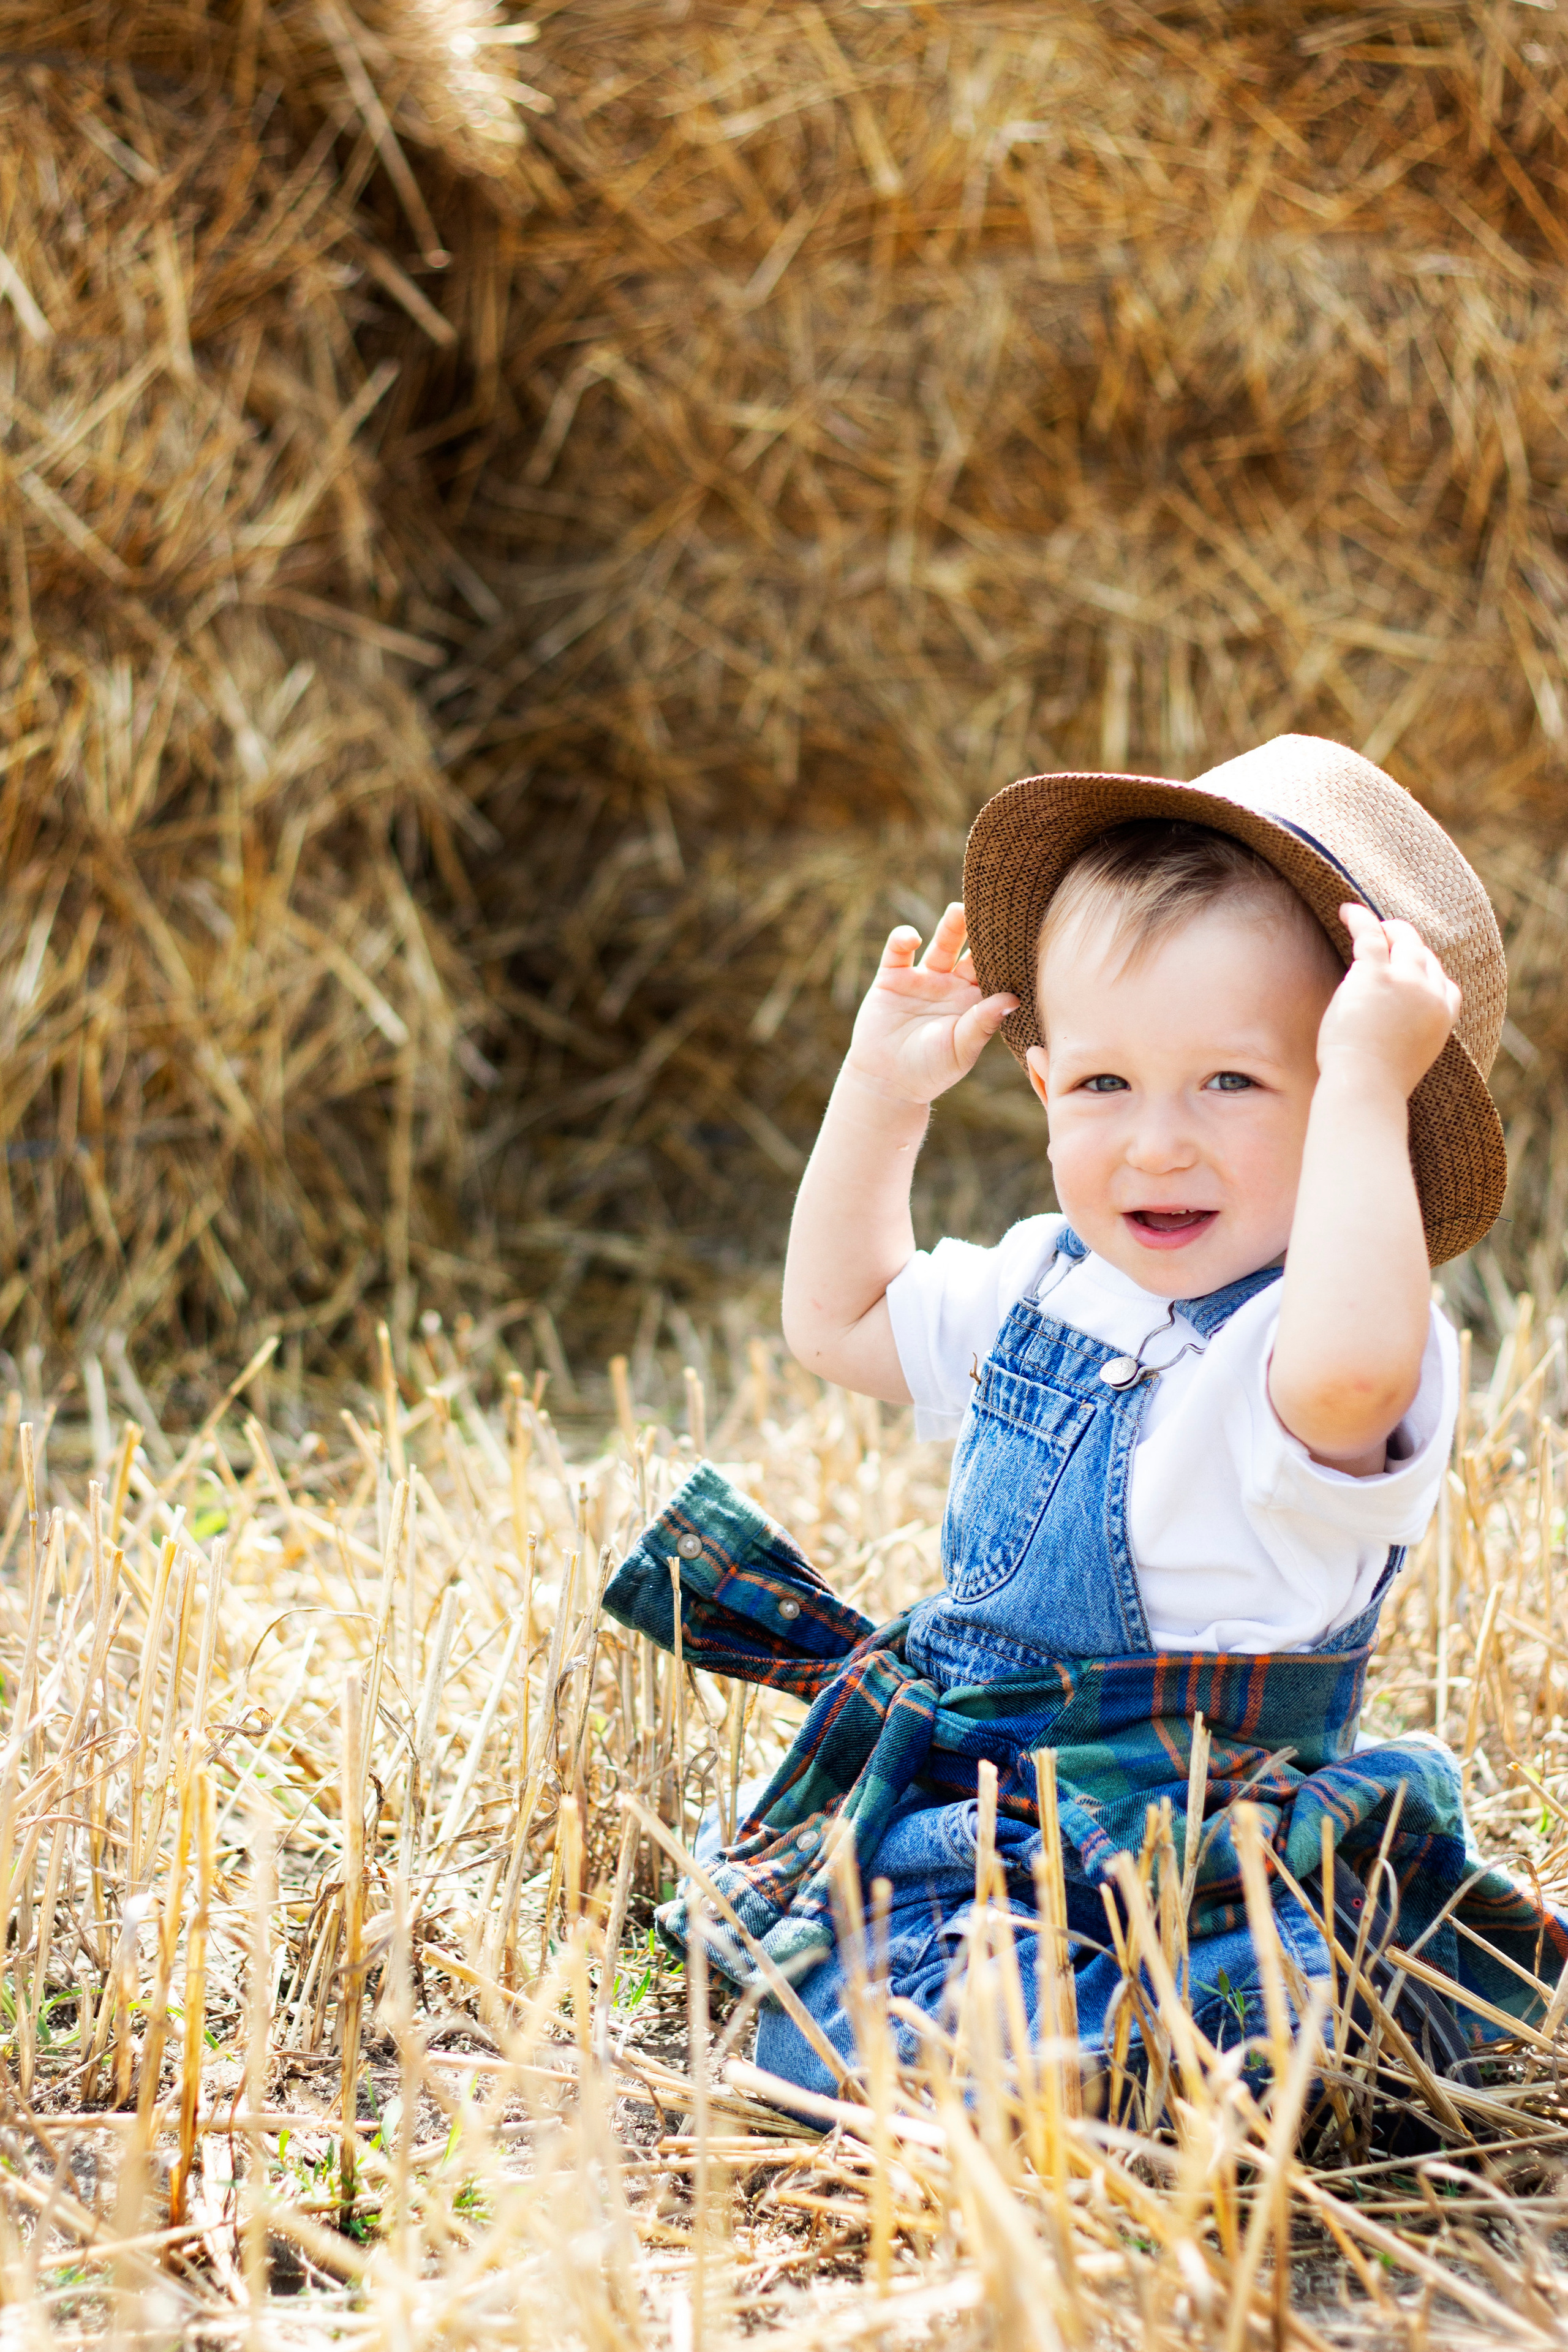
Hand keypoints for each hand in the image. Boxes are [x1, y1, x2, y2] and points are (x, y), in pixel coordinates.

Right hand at [844, 904, 1018, 1107]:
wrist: (886, 1082)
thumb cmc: (931, 1071)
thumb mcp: (961, 1049)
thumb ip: (983, 1023)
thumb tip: (1013, 998)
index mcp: (973, 1003)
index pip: (994, 972)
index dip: (1006, 955)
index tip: (1021, 936)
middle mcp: (951, 986)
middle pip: (971, 951)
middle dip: (982, 933)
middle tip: (995, 912)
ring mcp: (922, 979)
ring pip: (941, 944)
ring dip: (950, 926)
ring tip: (958, 911)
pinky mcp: (892, 977)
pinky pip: (899, 951)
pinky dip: (904, 938)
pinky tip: (911, 938)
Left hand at [1315, 904, 1460, 1098]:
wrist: (1365, 1086)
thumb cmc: (1376, 1084)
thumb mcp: (1407, 1059)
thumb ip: (1409, 1037)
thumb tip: (1389, 1034)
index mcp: (1443, 1019)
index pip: (1446, 985)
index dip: (1429, 973)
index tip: (1413, 969)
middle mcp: (1430, 995)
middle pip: (1424, 957)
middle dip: (1409, 945)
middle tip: (1389, 937)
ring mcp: (1405, 982)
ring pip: (1402, 941)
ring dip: (1389, 929)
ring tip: (1372, 924)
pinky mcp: (1375, 975)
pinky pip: (1369, 935)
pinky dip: (1359, 918)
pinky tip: (1345, 910)